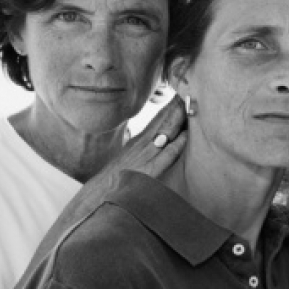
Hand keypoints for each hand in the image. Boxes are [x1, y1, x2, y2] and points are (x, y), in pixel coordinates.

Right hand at [64, 97, 187, 221]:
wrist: (96, 197)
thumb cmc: (114, 180)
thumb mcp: (129, 159)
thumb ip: (141, 149)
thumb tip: (157, 142)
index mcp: (138, 142)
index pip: (158, 120)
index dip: (171, 107)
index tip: (184, 94)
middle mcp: (141, 145)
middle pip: (162, 121)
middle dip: (177, 107)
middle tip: (191, 90)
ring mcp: (144, 157)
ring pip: (164, 133)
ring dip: (178, 119)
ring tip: (190, 104)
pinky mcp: (146, 171)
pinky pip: (164, 156)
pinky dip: (175, 145)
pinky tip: (185, 136)